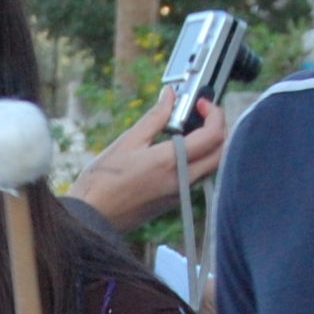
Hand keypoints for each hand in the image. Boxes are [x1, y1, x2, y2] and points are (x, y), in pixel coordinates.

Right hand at [70, 90, 229, 233]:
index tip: (201, 103)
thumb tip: (170, 96)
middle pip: (221, 151)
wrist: (92, 217)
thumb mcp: (128, 142)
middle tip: (201, 113)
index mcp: (170, 162)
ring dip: (210, 144)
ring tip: (188, 128)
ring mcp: (180, 193)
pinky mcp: (175, 201)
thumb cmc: (102, 182)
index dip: (214, 114)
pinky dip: (198, 158)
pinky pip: (198, 176)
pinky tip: (178, 148)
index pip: (212, 136)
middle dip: (218, 127)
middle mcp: (181, 180)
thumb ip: (155, 117)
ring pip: (213, 165)